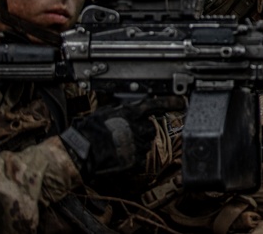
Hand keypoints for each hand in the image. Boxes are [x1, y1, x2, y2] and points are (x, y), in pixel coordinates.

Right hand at [60, 96, 184, 178]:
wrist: (80, 153)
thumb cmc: (87, 132)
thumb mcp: (103, 113)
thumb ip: (118, 110)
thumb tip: (123, 107)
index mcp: (130, 113)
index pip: (156, 105)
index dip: (171, 103)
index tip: (182, 102)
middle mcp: (136, 127)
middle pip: (151, 128)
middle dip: (144, 131)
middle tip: (129, 134)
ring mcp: (137, 144)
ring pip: (146, 143)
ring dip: (138, 144)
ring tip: (120, 146)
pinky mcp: (134, 160)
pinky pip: (140, 158)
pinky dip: (133, 157)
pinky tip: (120, 155)